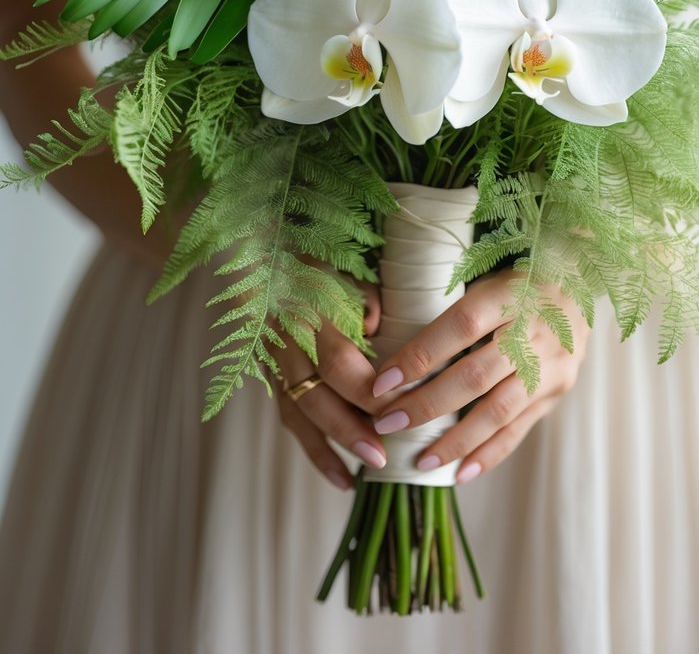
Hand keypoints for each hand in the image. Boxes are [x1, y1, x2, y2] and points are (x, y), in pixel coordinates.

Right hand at [276, 282, 386, 491]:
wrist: (264, 254)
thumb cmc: (320, 263)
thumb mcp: (347, 271)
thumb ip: (368, 301)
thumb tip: (377, 333)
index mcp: (308, 311)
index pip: (338, 363)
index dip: (367, 390)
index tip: (402, 406)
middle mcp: (285, 342)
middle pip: (315, 397)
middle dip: (350, 430)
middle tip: (383, 456)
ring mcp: (272, 361)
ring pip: (299, 415)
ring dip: (332, 448)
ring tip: (363, 475)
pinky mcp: (270, 376)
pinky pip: (290, 419)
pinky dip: (315, 450)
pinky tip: (342, 477)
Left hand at [370, 272, 590, 483]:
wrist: (579, 281)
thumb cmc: (514, 280)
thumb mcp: (485, 278)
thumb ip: (450, 311)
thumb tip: (393, 349)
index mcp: (508, 295)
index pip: (459, 327)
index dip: (419, 356)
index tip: (381, 383)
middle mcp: (533, 331)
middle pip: (475, 376)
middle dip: (426, 405)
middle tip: (387, 424)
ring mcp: (550, 365)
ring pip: (498, 410)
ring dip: (456, 440)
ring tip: (421, 460)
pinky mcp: (558, 390)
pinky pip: (520, 428)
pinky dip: (489, 453)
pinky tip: (461, 472)